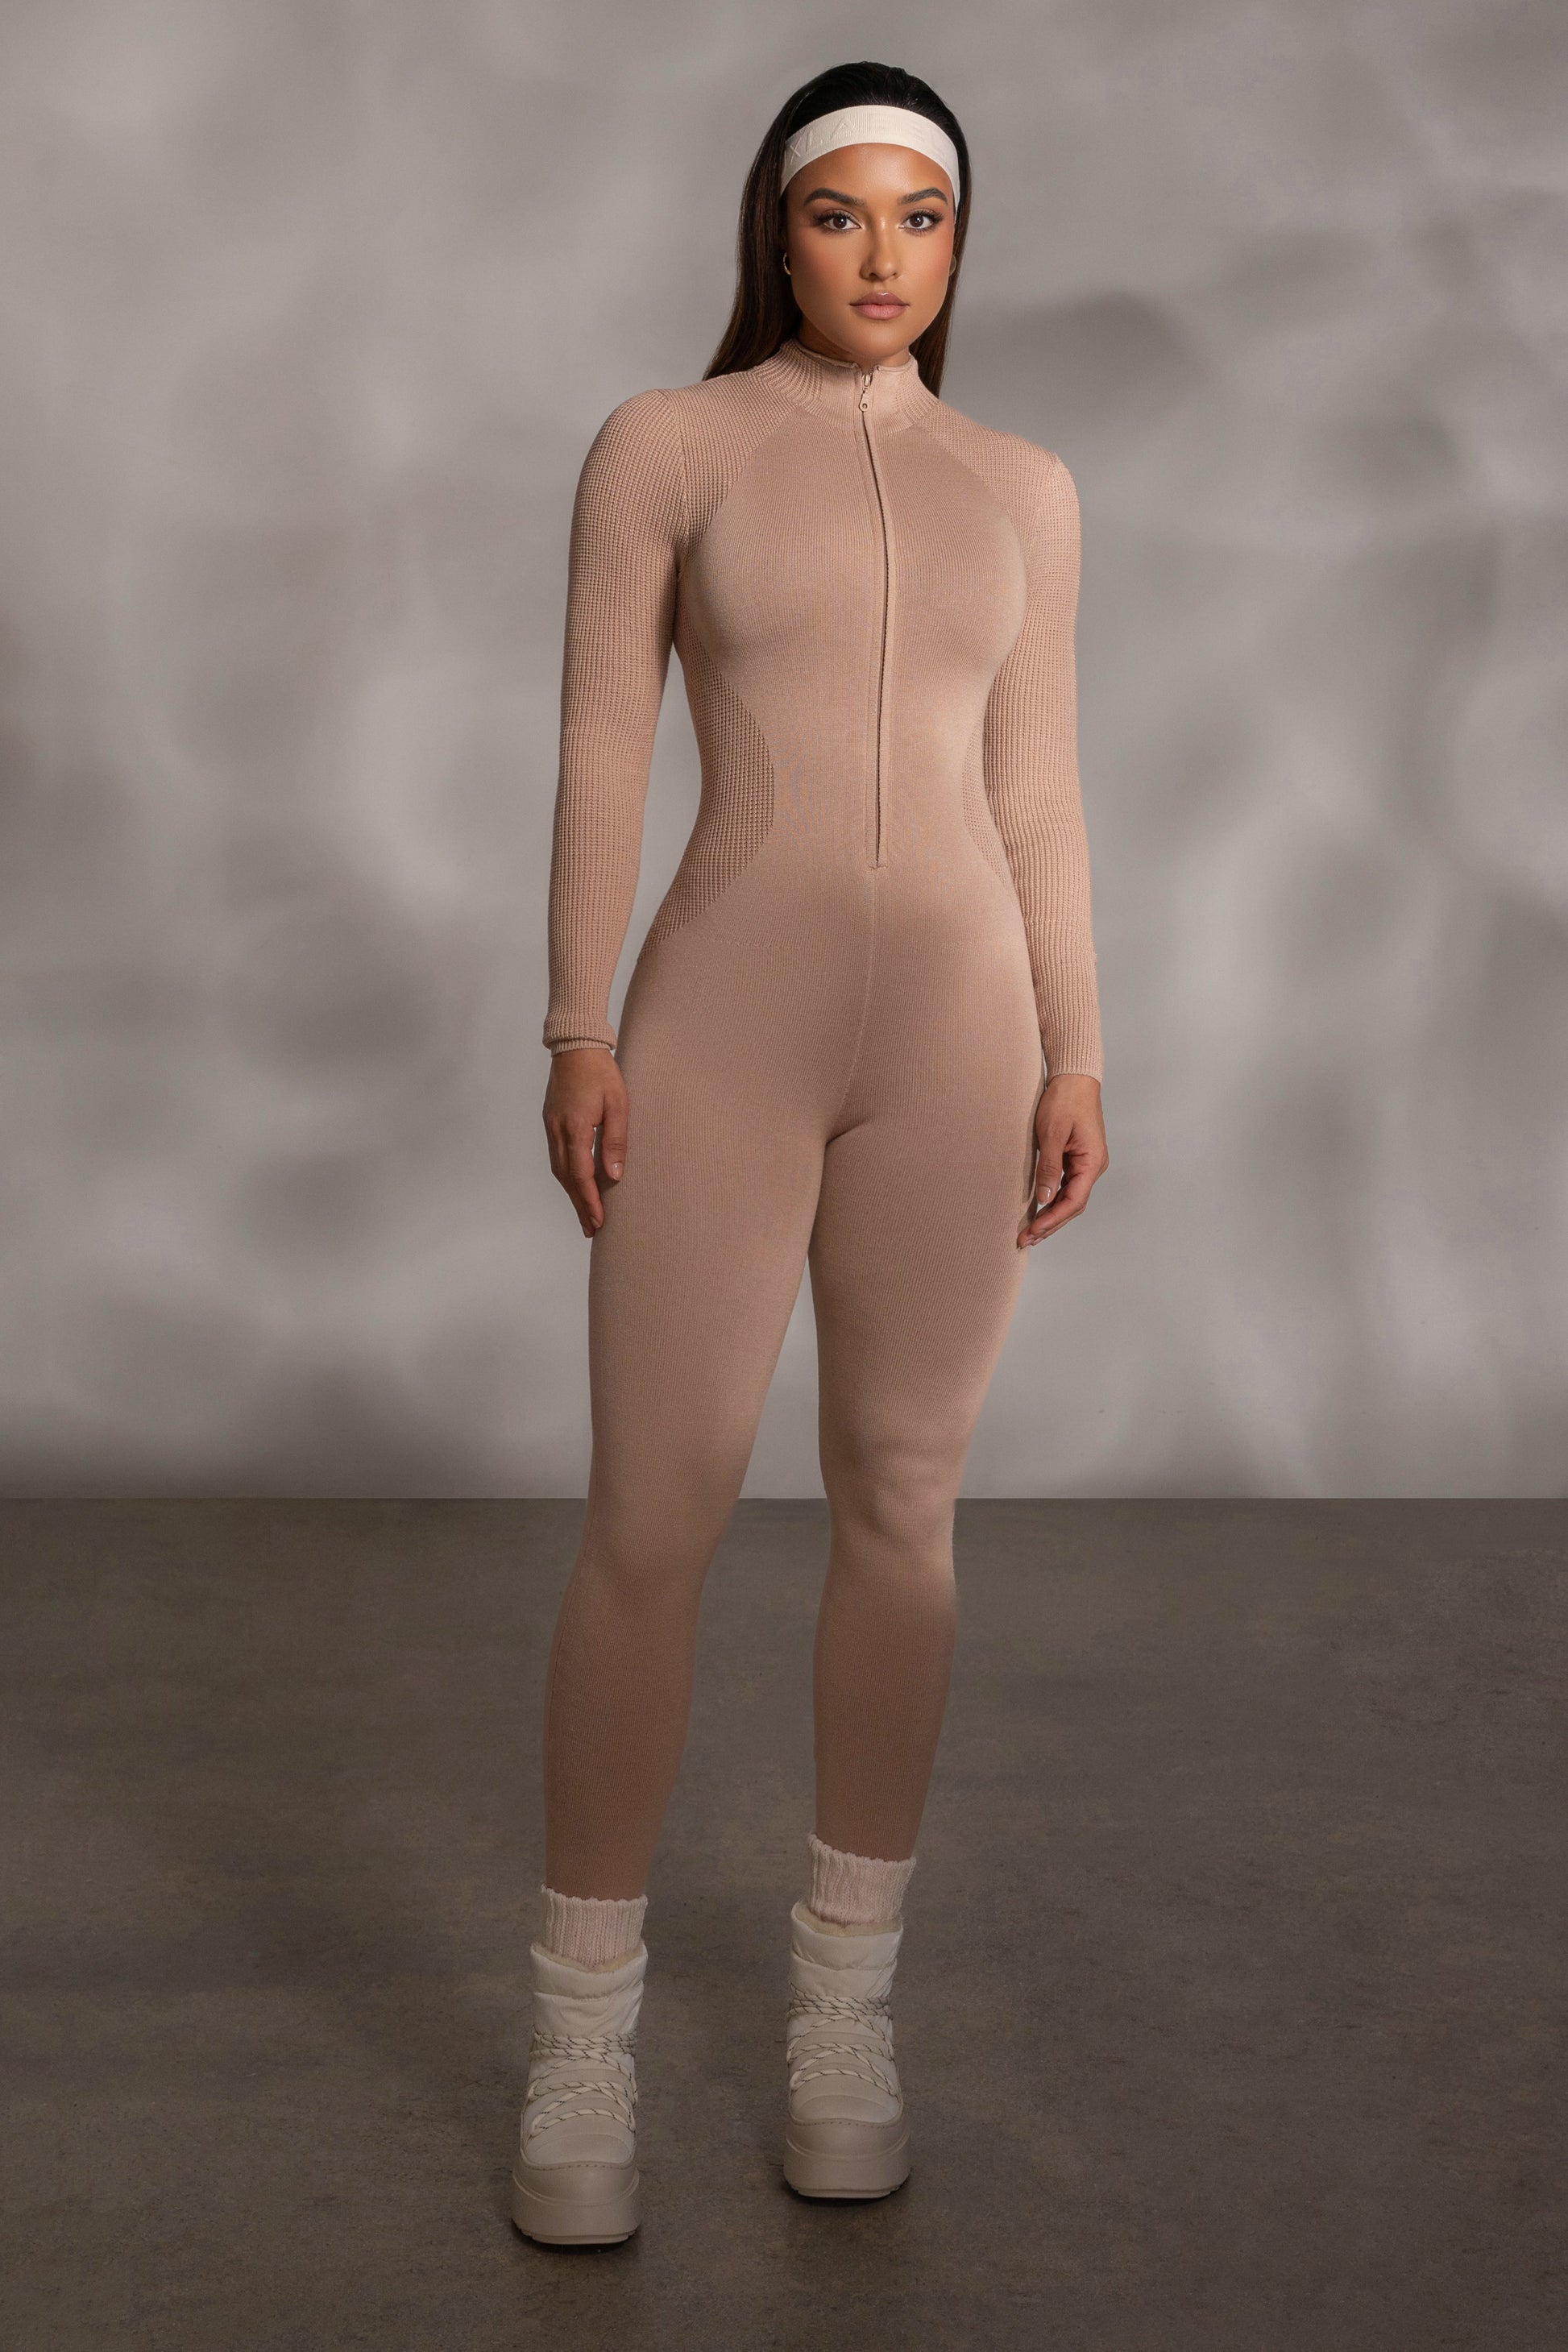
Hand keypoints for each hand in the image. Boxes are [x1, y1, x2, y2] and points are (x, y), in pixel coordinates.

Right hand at [543, 1048, 627, 1236]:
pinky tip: (576, 1185)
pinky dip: (566, 1176)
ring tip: (585, 1215)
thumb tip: (614, 1175)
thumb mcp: (618, 1104)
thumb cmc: (602, 1072)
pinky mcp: (551, 1121)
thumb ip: (615, 1140)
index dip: (590, 1201)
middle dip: (579, 1205)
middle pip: (566, 1178)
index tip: (599, 1221)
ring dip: (572, 1194)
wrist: (575, 1046)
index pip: (581, 1174)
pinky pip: (556, 1157)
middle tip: (591, 1229)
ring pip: (558, 1169)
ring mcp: (551, 1126)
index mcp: (575, 1126)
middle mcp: (557, 1130)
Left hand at [1019, 1073, 1107, 1246]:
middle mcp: (1094, 1166)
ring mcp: (1087, 1162)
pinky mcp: (1078, 1157)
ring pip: (1070, 1197)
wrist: (1074, 1077)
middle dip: (1050, 1224)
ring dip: (1051, 1214)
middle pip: (1073, 1205)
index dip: (1052, 1220)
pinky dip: (1053, 1199)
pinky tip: (1038, 1209)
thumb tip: (1044, 1199)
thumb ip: (1048, 1168)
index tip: (1032, 1231)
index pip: (1074, 1201)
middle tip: (1026, 1240)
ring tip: (1030, 1232)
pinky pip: (1067, 1185)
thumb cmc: (1064, 1100)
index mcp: (1092, 1162)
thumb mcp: (1051, 1134)